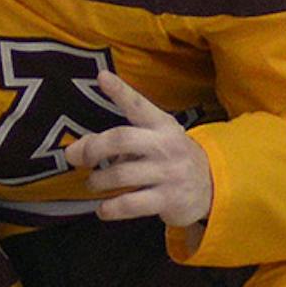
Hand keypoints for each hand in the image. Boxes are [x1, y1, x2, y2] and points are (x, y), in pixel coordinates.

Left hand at [63, 72, 211, 225]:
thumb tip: (74, 151)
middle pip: (122, 139)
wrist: (212, 186)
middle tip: (81, 159)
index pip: (138, 105)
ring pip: (121, 174)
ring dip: (98, 181)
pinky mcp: (168, 200)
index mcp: (161, 125)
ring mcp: (169, 173)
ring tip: (94, 183)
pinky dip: (110, 208)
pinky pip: (130, 204)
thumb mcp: (150, 142)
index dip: (120, 91)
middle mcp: (166, 146)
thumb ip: (114, 143)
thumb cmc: (169, 159)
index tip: (102, 77)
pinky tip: (103, 209)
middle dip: (94, 148)